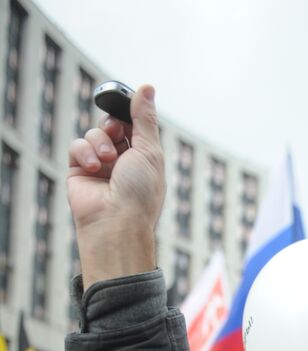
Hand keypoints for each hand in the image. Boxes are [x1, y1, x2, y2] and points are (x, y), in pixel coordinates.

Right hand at [67, 84, 164, 287]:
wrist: (116, 224)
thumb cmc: (140, 193)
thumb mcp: (149, 150)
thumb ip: (145, 119)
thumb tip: (147, 87)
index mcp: (144, 157)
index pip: (134, 123)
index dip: (129, 112)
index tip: (126, 102)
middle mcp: (123, 161)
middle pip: (112, 123)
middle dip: (113, 125)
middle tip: (116, 132)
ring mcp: (100, 166)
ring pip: (94, 132)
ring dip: (100, 140)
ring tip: (107, 160)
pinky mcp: (79, 171)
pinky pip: (77, 145)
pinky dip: (84, 151)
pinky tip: (93, 166)